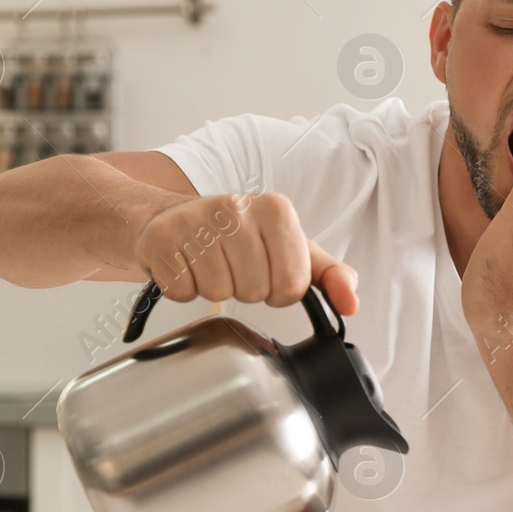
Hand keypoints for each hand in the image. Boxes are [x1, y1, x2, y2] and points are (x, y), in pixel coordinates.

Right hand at [133, 191, 358, 313]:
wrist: (171, 218)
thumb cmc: (237, 236)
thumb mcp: (291, 249)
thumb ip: (328, 276)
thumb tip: (350, 303)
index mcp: (276, 209)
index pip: (292, 285)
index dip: (279, 290)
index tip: (266, 271)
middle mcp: (236, 207)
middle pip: (254, 292)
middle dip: (244, 289)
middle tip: (233, 266)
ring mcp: (196, 220)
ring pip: (217, 293)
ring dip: (213, 289)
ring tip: (209, 264)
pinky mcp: (161, 239)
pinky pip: (183, 291)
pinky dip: (183, 288)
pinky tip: (186, 265)